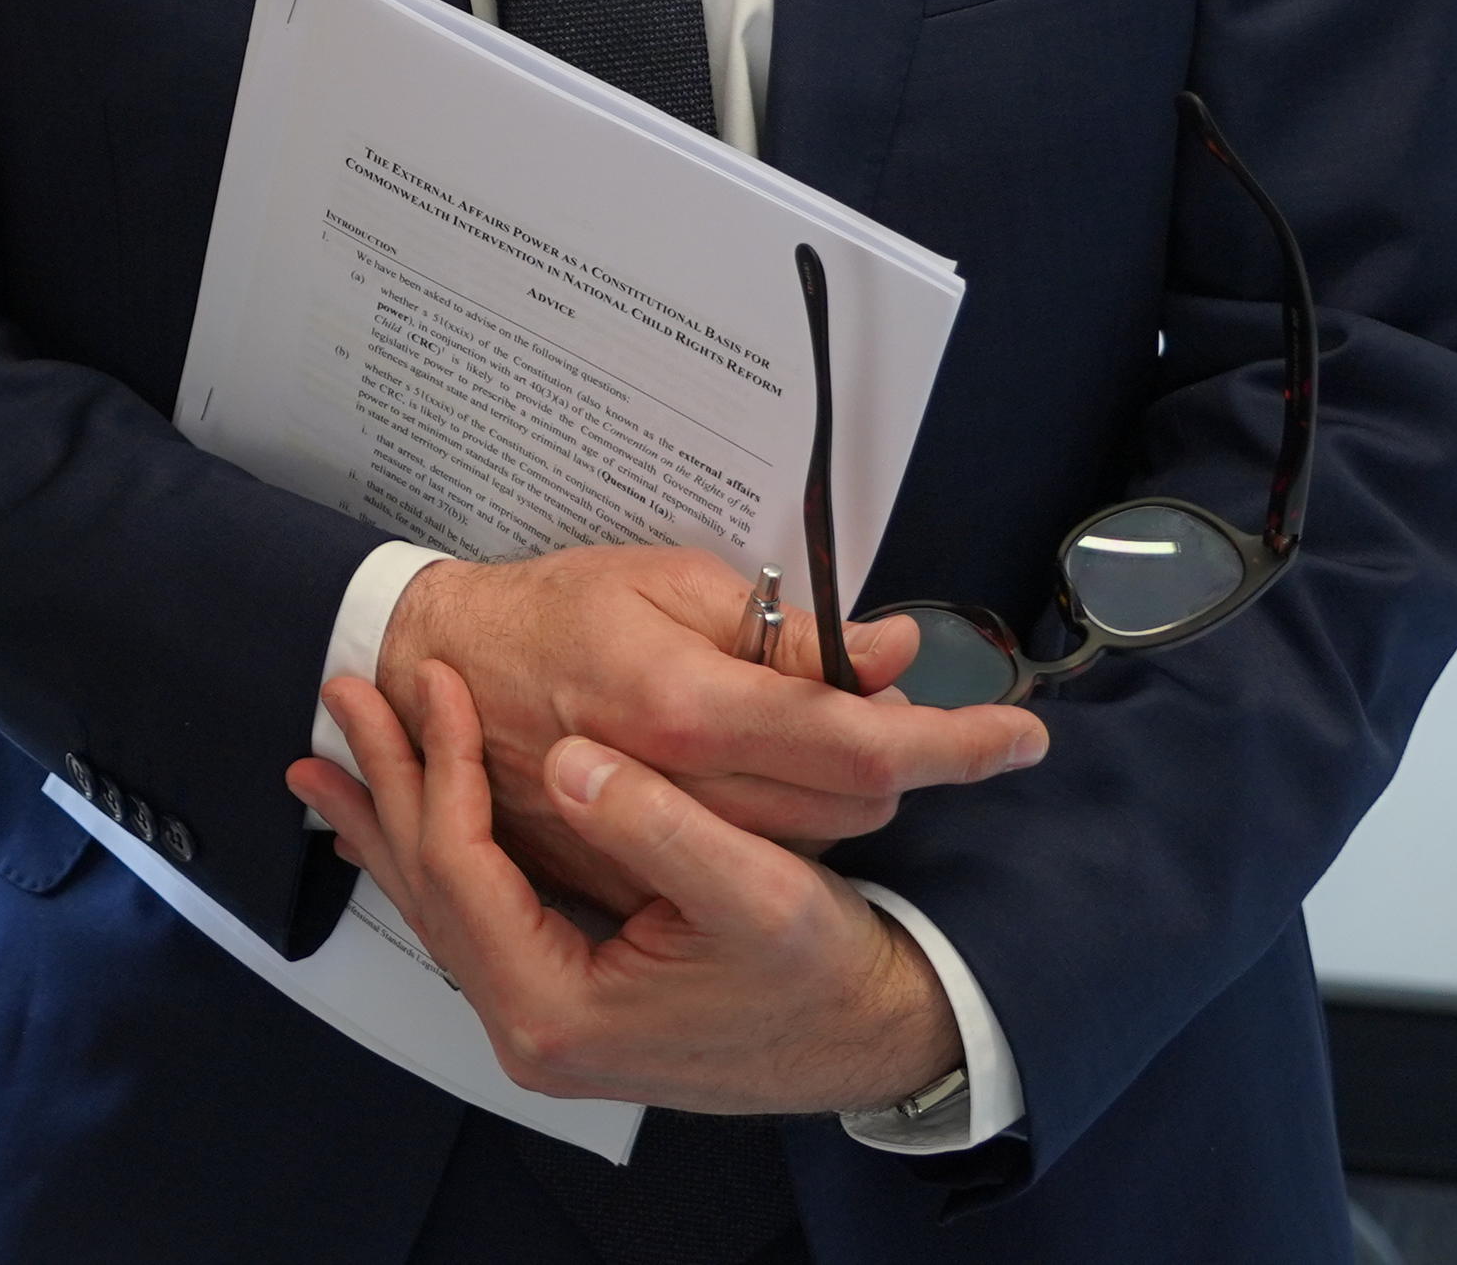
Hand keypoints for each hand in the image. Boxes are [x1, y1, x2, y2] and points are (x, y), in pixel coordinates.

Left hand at [293, 658, 964, 1115]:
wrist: (869, 1035)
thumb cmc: (821, 972)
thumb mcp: (757, 892)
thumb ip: (656, 826)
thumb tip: (565, 763)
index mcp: (556, 1010)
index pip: (463, 867)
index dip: (442, 764)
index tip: (433, 681)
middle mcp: (530, 1032)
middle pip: (430, 885)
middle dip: (386, 782)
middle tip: (344, 692)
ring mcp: (541, 1026)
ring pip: (441, 903)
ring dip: (391, 818)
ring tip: (327, 758)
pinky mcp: (561, 1008)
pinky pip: (473, 921)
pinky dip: (433, 858)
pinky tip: (396, 822)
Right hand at [369, 548, 1044, 911]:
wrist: (434, 670)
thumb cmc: (548, 611)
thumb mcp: (667, 583)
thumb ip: (784, 630)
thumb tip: (891, 654)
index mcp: (689, 706)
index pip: (864, 743)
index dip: (958, 742)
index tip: (1022, 735)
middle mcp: (679, 788)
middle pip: (853, 806)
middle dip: (900, 763)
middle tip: (905, 716)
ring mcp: (655, 841)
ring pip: (811, 842)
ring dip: (843, 794)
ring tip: (819, 737)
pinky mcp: (632, 873)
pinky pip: (747, 860)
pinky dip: (779, 823)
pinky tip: (757, 778)